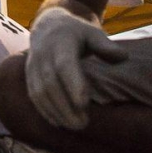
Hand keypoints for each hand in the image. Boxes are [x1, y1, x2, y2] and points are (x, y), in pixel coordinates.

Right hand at [25, 7, 127, 129]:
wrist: (47, 26)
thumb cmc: (76, 33)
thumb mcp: (92, 32)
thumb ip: (105, 45)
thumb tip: (123, 57)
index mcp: (60, 43)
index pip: (63, 65)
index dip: (72, 85)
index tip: (84, 104)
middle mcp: (43, 54)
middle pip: (50, 83)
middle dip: (64, 106)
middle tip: (83, 124)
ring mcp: (33, 65)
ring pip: (39, 92)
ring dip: (55, 112)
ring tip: (73, 126)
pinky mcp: (28, 75)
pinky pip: (33, 95)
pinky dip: (44, 110)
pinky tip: (58, 123)